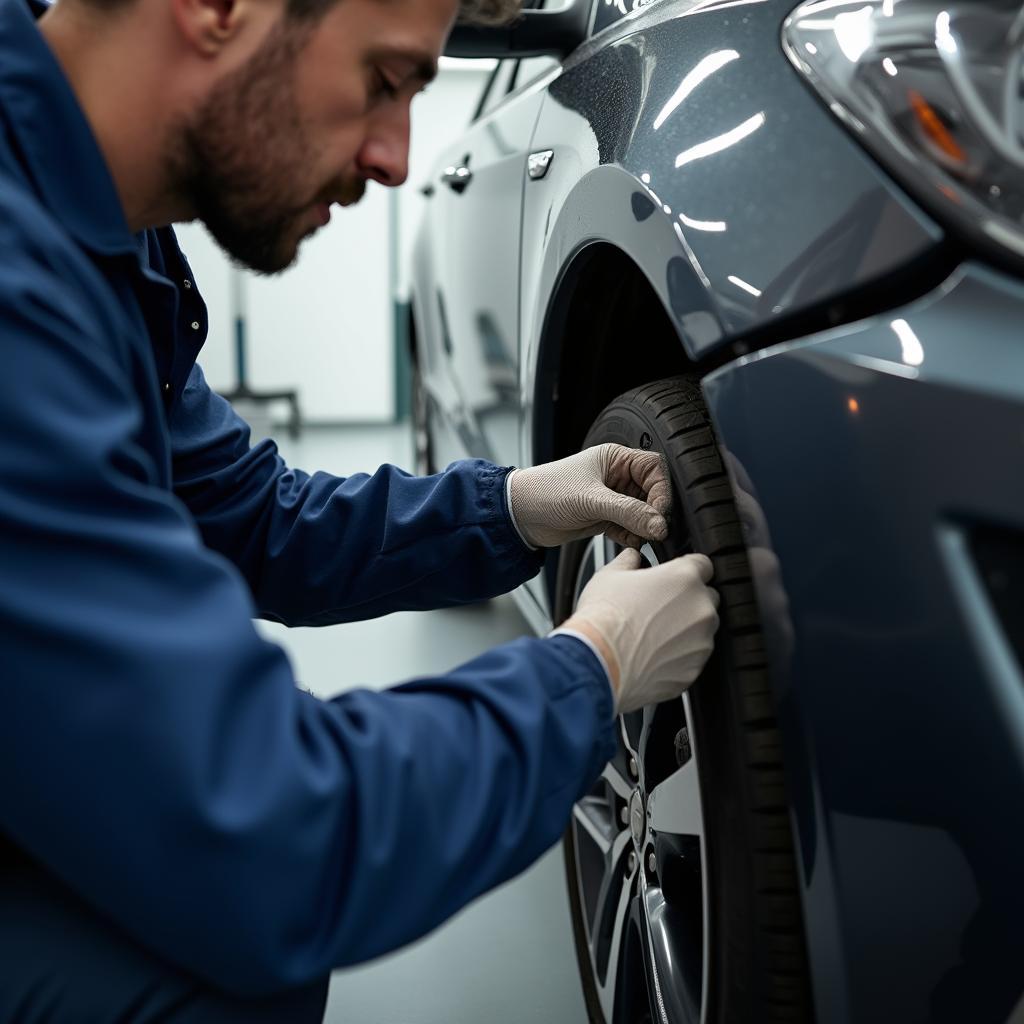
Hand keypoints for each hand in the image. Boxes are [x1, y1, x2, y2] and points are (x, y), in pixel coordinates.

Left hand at [508, 444, 670, 548]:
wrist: (520, 515)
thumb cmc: (546, 491)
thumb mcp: (591, 499)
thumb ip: (628, 512)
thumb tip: (659, 524)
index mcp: (615, 458)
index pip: (654, 469)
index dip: (661, 490)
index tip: (659, 512)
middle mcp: (616, 476)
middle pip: (652, 493)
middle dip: (653, 512)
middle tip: (652, 528)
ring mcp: (611, 498)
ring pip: (642, 513)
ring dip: (642, 527)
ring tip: (638, 536)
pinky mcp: (604, 518)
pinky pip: (629, 528)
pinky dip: (631, 536)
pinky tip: (626, 542)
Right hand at [559, 549, 719, 712]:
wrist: (598, 662)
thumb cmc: (604, 619)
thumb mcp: (610, 575)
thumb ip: (629, 561)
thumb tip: (632, 557)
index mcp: (684, 578)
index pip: (704, 564)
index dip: (688, 569)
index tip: (675, 578)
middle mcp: (701, 608)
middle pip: (707, 598)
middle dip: (688, 601)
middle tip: (659, 608)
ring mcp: (701, 641)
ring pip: (702, 630)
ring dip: (685, 630)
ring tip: (653, 635)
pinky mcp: (694, 669)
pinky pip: (693, 658)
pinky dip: (679, 656)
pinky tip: (653, 654)